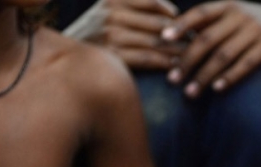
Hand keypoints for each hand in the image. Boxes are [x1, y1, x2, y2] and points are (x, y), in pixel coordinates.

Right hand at [64, 0, 185, 70]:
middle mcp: (111, 14)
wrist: (62, 55)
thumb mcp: (109, 10)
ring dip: (176, 49)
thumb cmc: (95, 33)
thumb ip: (135, 5)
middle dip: (180, 33)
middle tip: (198, 41)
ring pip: (154, 41)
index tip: (188, 22)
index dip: (171, 12)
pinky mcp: (112, 56)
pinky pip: (146, 58)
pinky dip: (163, 62)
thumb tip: (170, 11)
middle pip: (156, 23)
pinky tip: (174, 65)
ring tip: (191, 54)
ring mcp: (111, 35)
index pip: (151, 2)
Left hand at [162, 1, 260, 96]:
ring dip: (204, 76)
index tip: (162, 39)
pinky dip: (230, 77)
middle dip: (187, 61)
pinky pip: (246, 64)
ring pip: (223, 55)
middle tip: (172, 79)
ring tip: (190, 92)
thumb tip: (175, 40)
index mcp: (228, 6)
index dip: (180, 26)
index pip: (199, 14)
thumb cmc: (255, 25)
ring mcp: (255, 30)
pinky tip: (217, 89)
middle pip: (207, 39)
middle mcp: (240, 15)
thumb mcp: (235, 16)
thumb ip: (211, 24)